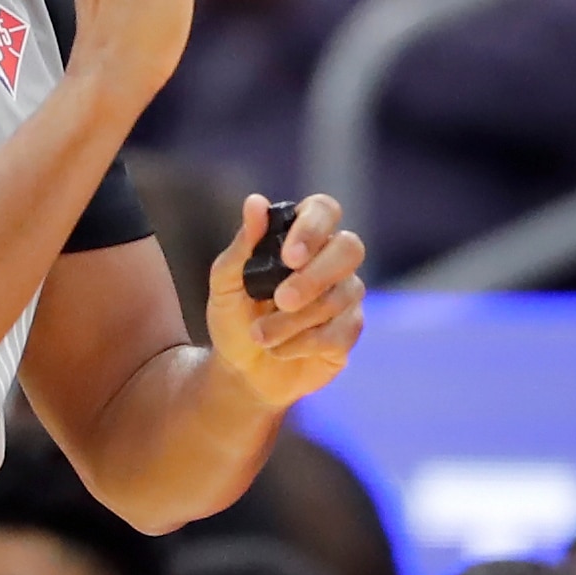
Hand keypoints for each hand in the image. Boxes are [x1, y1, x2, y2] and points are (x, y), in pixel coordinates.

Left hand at [208, 193, 362, 408]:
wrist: (241, 372)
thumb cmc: (234, 319)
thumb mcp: (225, 282)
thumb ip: (242, 244)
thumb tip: (255, 202)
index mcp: (301, 238)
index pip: (324, 211)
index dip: (313, 228)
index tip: (289, 256)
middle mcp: (330, 261)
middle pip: (350, 248)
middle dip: (315, 276)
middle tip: (282, 299)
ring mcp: (345, 296)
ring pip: (341, 296)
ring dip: (295, 319)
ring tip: (261, 335)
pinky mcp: (349, 332)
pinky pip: (342, 332)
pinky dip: (305, 343)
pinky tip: (281, 349)